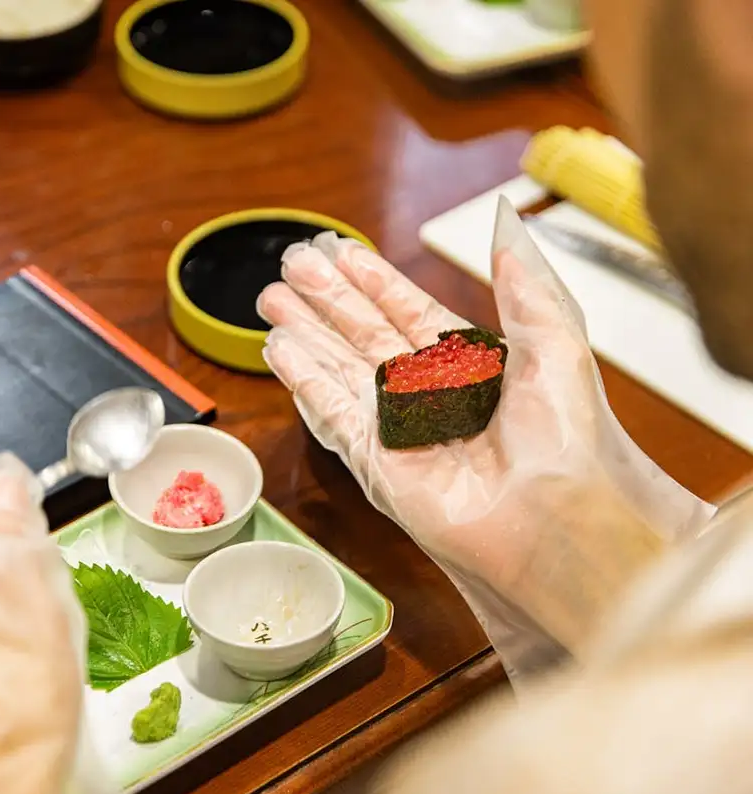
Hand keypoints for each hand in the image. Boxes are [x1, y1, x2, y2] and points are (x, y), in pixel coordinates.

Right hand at [258, 198, 711, 669]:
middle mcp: (429, 392)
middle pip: (365, 333)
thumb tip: (509, 233)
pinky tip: (279, 348)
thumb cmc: (566, 439)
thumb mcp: (557, 346)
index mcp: (470, 363)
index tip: (341, 252)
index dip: (373, 280)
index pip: (409, 310)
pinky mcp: (375, 460)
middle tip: (292, 262)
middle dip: (327, 297)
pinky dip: (304, 379)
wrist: (552, 518)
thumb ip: (525, 290)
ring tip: (270, 298)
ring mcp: (398, 426)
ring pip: (340, 366)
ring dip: (306, 331)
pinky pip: (331, 410)